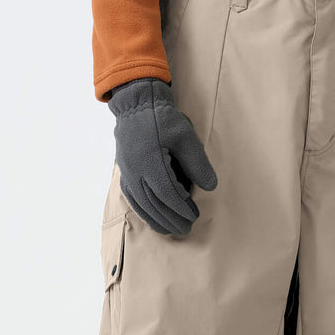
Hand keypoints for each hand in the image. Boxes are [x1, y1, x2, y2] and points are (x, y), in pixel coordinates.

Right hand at [107, 77, 217, 236]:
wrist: (136, 104)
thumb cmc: (162, 117)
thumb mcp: (185, 136)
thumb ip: (197, 162)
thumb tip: (210, 187)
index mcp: (149, 162)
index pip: (167, 194)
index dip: (181, 208)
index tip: (194, 216)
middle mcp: (134, 171)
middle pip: (153, 203)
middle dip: (170, 219)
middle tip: (186, 229)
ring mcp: (126, 172)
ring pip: (140, 204)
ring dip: (156, 219)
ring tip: (170, 230)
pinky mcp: (124, 171)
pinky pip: (131, 197)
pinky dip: (142, 211)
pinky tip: (152, 217)